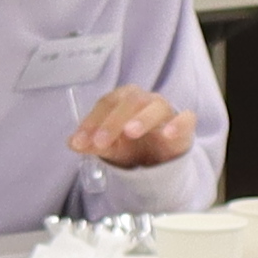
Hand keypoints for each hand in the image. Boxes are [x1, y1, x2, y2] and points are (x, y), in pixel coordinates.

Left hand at [66, 85, 195, 168]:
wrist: (160, 157)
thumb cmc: (131, 144)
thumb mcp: (109, 147)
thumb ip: (91, 144)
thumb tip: (71, 143)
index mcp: (123, 99)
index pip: (105, 104)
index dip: (91, 122)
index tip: (79, 142)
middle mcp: (144, 99)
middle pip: (128, 102)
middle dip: (112, 122)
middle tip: (100, 143)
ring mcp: (165, 109)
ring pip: (155, 106)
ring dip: (142, 118)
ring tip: (130, 132)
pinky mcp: (185, 123)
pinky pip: (186, 118)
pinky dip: (178, 124)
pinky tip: (167, 134)